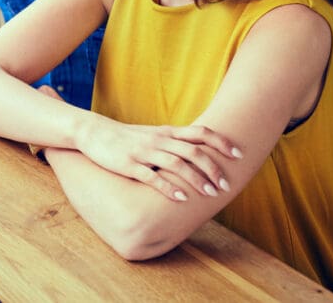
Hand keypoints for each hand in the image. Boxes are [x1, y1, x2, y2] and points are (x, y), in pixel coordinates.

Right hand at [37, 86, 241, 201]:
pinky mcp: (129, 165)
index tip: (238, 155)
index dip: (221, 143)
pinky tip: (181, 199)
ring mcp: (144, 152)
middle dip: (212, 168)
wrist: (94, 132)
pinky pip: (152, 177)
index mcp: (166, 132)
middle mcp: (158, 141)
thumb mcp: (152, 134)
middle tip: (225, 185)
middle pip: (193, 151)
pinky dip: (169, 188)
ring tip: (210, 194)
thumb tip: (200, 151)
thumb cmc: (126, 137)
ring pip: (176, 164)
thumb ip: (174, 141)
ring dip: (196, 179)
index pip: (200, 133)